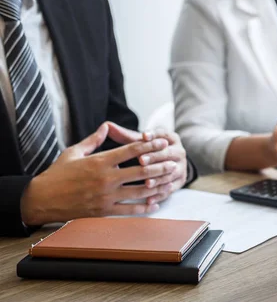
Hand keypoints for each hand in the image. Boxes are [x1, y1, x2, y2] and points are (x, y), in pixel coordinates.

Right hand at [21, 123, 177, 225]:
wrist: (42, 199)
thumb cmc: (57, 173)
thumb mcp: (74, 152)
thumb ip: (94, 140)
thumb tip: (107, 126)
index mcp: (100, 161)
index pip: (131, 150)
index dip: (149, 145)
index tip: (162, 141)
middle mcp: (106, 178)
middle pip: (141, 171)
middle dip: (160, 166)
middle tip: (174, 162)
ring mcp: (106, 196)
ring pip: (139, 191)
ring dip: (157, 186)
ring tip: (169, 181)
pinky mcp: (104, 211)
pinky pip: (129, 210)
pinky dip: (144, 207)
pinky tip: (155, 203)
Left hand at [107, 123, 187, 204]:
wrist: (167, 163)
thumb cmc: (147, 150)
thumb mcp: (139, 142)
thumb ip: (125, 136)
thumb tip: (107, 125)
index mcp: (171, 138)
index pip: (163, 134)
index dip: (154, 135)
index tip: (143, 136)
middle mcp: (179, 152)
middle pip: (168, 154)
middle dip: (155, 157)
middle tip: (141, 160)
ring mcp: (181, 167)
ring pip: (170, 173)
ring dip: (158, 178)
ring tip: (146, 183)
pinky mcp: (179, 182)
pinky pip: (170, 189)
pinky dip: (160, 194)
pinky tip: (149, 200)